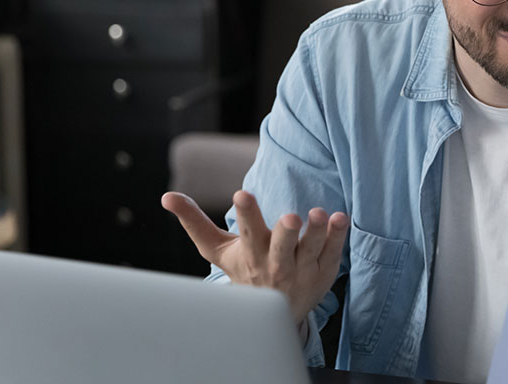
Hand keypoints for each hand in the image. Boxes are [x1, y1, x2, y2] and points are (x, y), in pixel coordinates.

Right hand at [161, 190, 349, 324]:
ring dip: (316, 232)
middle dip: (286, 232)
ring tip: (321, 214)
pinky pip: (332, 253)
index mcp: (250, 254)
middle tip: (291, 217)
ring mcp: (302, 270)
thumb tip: (166, 196)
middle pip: (281, 247)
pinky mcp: (323, 271)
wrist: (269, 313)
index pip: (247, 233)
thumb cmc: (243, 270)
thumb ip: (194, 221)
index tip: (242, 193)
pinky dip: (337, 237)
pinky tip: (340, 218)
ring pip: (310, 250)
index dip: (247, 214)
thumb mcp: (218, 250)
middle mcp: (276, 263)